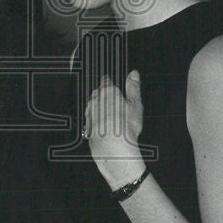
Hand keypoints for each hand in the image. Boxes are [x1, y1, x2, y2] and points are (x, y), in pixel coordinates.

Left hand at [84, 70, 145, 189]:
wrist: (112, 148)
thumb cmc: (125, 127)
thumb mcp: (135, 104)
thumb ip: (133, 87)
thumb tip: (134, 74)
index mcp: (108, 91)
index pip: (107, 81)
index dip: (111, 82)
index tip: (114, 84)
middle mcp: (95, 100)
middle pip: (99, 93)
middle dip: (105, 96)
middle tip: (116, 103)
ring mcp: (89, 113)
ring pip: (94, 106)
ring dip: (100, 109)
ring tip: (112, 118)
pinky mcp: (87, 126)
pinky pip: (92, 120)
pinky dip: (98, 121)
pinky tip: (106, 128)